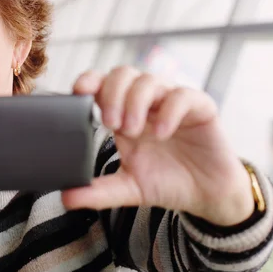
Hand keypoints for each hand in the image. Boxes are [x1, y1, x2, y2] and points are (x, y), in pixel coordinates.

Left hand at [61, 67, 254, 225]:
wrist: (206, 195)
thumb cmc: (166, 181)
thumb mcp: (128, 188)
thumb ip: (98, 191)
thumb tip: (66, 197)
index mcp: (123, 114)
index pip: (102, 84)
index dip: (89, 81)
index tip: (78, 92)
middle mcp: (146, 103)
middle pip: (122, 74)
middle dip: (112, 94)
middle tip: (111, 124)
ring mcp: (171, 102)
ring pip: (149, 80)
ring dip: (136, 101)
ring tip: (133, 130)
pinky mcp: (199, 107)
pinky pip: (183, 95)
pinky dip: (169, 110)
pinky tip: (161, 132)